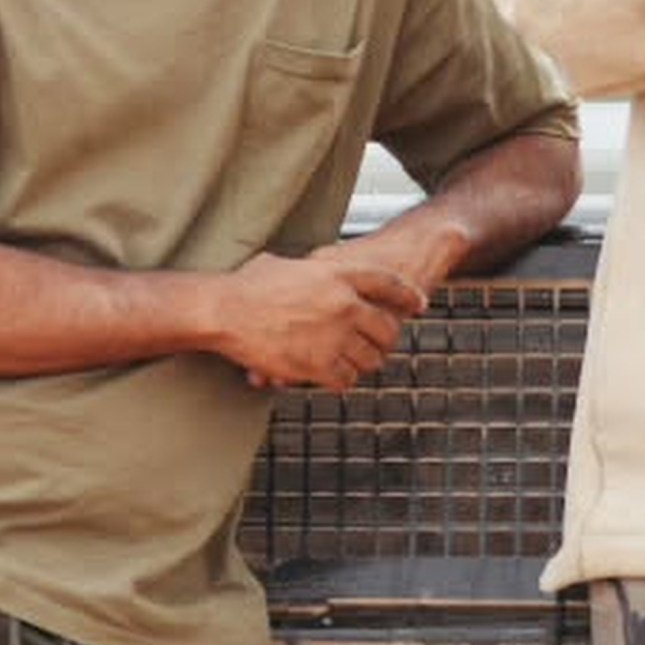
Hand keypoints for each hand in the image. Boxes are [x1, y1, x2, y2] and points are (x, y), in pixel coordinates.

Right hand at [199, 250, 424, 391]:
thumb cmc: (248, 286)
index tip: (419, 305)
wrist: (225, 310)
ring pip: (371, 358)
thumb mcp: (289, 264)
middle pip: (387, 329)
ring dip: (365, 363)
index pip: (389, 284)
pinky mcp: (317, 363)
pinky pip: (346, 379)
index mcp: (338, 274)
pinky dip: (342, 380)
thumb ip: (314, 270)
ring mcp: (333, 335)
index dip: (408, 296)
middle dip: (385, 340)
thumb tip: (318, 270)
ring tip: (356, 364)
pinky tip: (334, 377)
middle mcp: (343, 304)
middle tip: (378, 347)